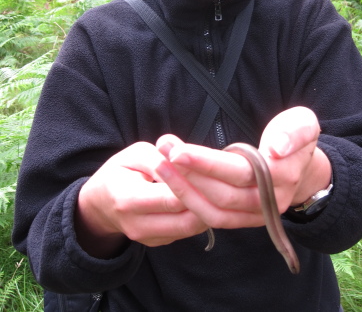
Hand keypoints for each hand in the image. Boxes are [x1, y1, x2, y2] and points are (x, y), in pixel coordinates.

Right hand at [75, 142, 207, 257]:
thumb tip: (183, 161)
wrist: (101, 204)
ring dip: (208, 210)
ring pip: (190, 229)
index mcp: (128, 199)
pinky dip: (200, 215)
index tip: (210, 170)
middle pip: (185, 220)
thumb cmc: (120, 172)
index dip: (193, 185)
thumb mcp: (134, 155)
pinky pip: (186, 231)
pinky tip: (208, 198)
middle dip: (207, 202)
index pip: (169, 198)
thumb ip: (159, 158)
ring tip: (219, 189)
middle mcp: (138, 225)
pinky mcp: (159, 242)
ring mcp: (149, 238)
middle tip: (223, 182)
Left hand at [155, 107, 331, 230]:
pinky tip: (172, 184)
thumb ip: (293, 133)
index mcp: (284, 175)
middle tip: (162, 151)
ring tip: (160, 166)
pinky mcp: (244, 220)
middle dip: (188, 174)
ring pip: (214, 211)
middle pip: (222, 194)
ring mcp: (257, 215)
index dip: (207, 163)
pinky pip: (214, 219)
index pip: (240, 172)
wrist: (303, 167)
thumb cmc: (296, 138)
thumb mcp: (303, 124)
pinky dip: (191, 203)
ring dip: (184, 190)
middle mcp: (271, 201)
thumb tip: (277, 149)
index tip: (178, 151)